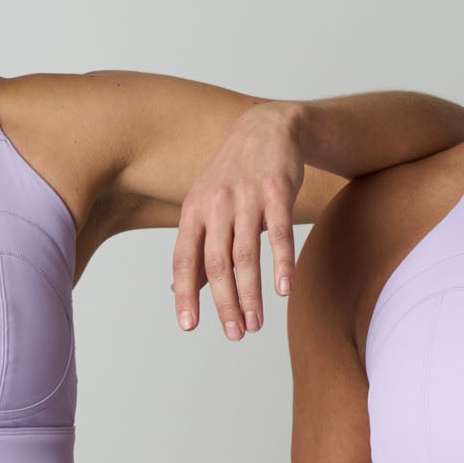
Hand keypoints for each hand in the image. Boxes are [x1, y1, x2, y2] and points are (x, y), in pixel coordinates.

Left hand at [170, 102, 304, 337]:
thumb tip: (179, 289)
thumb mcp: (207, 206)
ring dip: (251, 294)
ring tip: (256, 323)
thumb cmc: (235, 177)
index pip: (184, 259)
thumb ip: (197, 247)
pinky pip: (279, 233)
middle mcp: (216, 204)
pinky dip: (281, 263)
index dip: (185, 294)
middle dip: (225, 304)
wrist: (268, 129)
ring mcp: (246, 197)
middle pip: (217, 263)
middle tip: (235, 333)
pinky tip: (283, 289)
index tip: (189, 326)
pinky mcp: (277, 192)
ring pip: (246, 254)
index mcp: (194, 211)